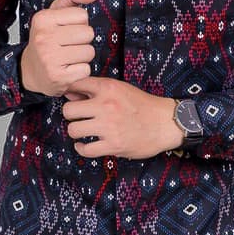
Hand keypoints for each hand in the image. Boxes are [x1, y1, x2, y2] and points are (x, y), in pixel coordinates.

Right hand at [19, 0, 96, 97]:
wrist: (30, 71)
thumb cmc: (45, 40)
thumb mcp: (54, 14)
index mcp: (43, 19)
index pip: (82, 15)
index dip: (79, 24)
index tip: (65, 30)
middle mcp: (44, 38)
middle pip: (88, 33)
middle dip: (83, 40)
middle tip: (68, 46)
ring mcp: (50, 59)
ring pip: (89, 52)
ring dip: (83, 57)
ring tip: (68, 58)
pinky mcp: (58, 77)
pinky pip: (86, 70)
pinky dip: (80, 71)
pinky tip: (68, 70)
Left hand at [61, 77, 184, 159]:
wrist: (165, 123)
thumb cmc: (142, 105)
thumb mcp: (121, 89)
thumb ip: (96, 89)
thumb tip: (69, 93)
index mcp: (108, 88)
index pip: (76, 85)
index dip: (70, 92)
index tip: (74, 99)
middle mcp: (106, 105)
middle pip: (68, 110)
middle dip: (71, 115)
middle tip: (78, 118)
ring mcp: (109, 126)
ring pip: (73, 130)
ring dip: (76, 132)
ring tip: (83, 131)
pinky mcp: (113, 145)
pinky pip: (86, 150)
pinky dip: (82, 149)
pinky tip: (85, 145)